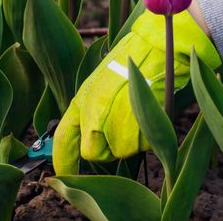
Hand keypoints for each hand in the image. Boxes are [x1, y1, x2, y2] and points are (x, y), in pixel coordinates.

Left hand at [52, 10, 221, 174]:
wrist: (159, 47)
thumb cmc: (134, 59)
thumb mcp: (103, 80)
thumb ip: (93, 109)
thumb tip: (91, 134)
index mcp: (82, 102)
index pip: (63, 140)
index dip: (63, 161)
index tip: (62, 174)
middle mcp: (93, 118)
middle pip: (95, 154)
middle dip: (108, 146)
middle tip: (123, 124)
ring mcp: (116, 128)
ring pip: (122, 152)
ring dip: (132, 138)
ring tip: (140, 111)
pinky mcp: (140, 133)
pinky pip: (143, 146)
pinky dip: (149, 135)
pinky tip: (151, 112)